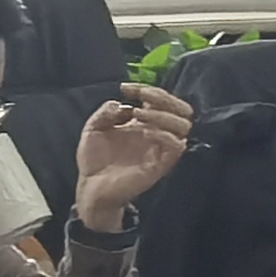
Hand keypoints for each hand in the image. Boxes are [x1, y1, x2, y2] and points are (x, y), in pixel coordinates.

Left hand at [76, 84, 194, 229]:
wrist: (91, 188)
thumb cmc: (94, 160)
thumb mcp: (93, 128)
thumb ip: (105, 112)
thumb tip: (121, 103)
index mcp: (143, 123)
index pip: (161, 100)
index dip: (146, 88)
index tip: (126, 88)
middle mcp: (155, 133)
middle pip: (182, 109)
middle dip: (164, 97)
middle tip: (142, 98)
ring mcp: (159, 149)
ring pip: (184, 125)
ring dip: (163, 114)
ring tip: (139, 115)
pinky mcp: (161, 165)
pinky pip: (177, 146)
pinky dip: (164, 134)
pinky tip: (144, 132)